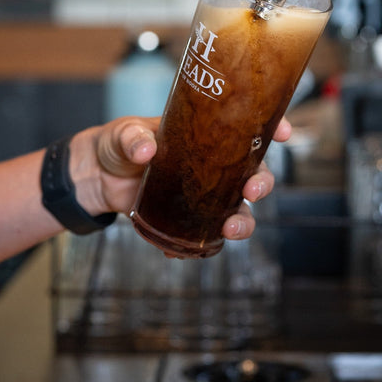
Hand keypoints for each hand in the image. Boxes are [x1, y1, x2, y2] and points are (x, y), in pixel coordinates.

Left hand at [70, 116, 286, 240]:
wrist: (97, 176)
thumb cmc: (118, 143)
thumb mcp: (124, 133)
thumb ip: (134, 139)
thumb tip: (146, 151)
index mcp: (207, 134)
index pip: (248, 129)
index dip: (272, 130)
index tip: (284, 132)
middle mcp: (213, 165)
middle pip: (254, 174)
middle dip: (263, 183)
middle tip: (253, 190)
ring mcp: (203, 194)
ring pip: (238, 210)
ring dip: (242, 222)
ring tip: (230, 230)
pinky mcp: (188, 218)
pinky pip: (205, 237)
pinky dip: (200, 247)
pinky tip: (183, 252)